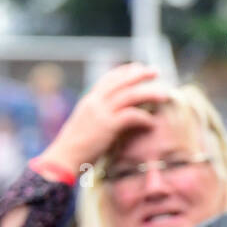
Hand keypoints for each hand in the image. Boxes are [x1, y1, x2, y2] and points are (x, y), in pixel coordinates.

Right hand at [38, 63, 167, 175]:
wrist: (62, 160)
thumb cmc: (72, 149)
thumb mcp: (83, 126)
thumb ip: (96, 118)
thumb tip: (109, 118)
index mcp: (88, 101)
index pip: (108, 79)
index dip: (124, 71)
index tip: (137, 67)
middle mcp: (95, 102)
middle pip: (122, 81)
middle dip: (140, 74)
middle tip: (156, 72)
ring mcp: (101, 113)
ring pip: (130, 95)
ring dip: (149, 93)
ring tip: (164, 94)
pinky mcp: (107, 126)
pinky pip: (132, 116)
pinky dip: (144, 118)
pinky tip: (152, 123)